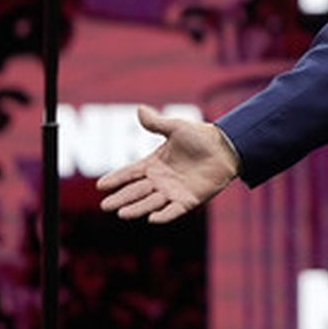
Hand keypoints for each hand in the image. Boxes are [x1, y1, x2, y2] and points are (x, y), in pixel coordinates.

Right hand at [96, 105, 239, 222]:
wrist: (226, 147)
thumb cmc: (201, 136)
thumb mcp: (176, 128)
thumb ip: (157, 123)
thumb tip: (140, 108)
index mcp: (154, 164)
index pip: (130, 173)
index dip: (116, 179)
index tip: (101, 185)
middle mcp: (160, 180)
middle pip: (136, 191)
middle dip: (121, 198)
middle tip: (106, 205)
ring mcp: (173, 192)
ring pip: (150, 203)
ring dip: (137, 208)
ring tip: (122, 213)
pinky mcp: (188, 200)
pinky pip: (174, 210)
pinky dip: (164, 216)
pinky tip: (152, 219)